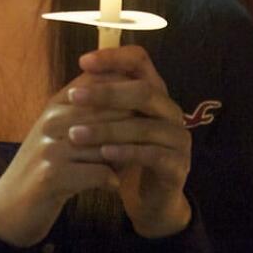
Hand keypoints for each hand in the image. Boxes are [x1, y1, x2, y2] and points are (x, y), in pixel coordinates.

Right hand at [0, 70, 127, 246]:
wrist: (10, 206)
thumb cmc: (44, 166)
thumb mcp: (60, 132)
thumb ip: (88, 112)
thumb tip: (130, 98)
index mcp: (56, 103)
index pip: (100, 84)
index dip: (127, 93)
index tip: (144, 110)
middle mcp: (52, 119)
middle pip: (108, 112)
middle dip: (132, 126)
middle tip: (147, 139)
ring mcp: (51, 146)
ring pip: (107, 143)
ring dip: (123, 156)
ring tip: (130, 164)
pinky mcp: (52, 175)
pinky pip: (98, 172)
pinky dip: (111, 180)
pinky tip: (113, 185)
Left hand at [68, 45, 193, 237]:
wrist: (152, 195)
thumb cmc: (129, 151)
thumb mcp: (116, 121)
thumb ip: (104, 98)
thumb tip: (81, 68)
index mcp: (156, 92)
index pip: (140, 60)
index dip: (114, 57)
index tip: (84, 61)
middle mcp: (170, 110)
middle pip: (144, 91)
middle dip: (106, 93)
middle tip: (73, 97)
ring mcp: (178, 138)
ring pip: (144, 126)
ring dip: (106, 128)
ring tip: (75, 134)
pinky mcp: (178, 165)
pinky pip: (152, 154)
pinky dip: (125, 152)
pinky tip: (103, 153)